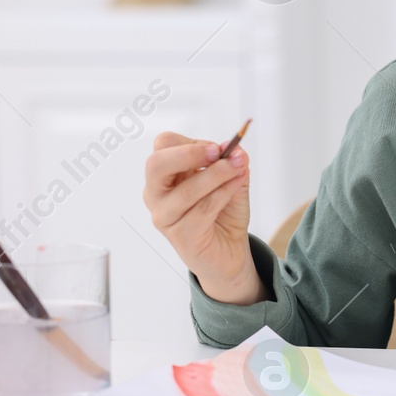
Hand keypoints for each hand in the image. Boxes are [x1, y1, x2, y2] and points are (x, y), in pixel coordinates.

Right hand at [143, 131, 263, 304]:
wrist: (228, 254)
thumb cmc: (223, 214)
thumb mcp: (232, 181)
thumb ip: (233, 164)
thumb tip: (236, 148)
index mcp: (164, 175)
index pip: (163, 145)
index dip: (191, 142)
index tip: (218, 147)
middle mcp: (157, 194)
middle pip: (156, 164)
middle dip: (190, 153)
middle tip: (218, 151)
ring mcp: (165, 217)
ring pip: (186, 189)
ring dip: (216, 175)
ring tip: (238, 168)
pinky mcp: (181, 236)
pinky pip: (203, 209)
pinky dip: (223, 193)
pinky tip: (237, 184)